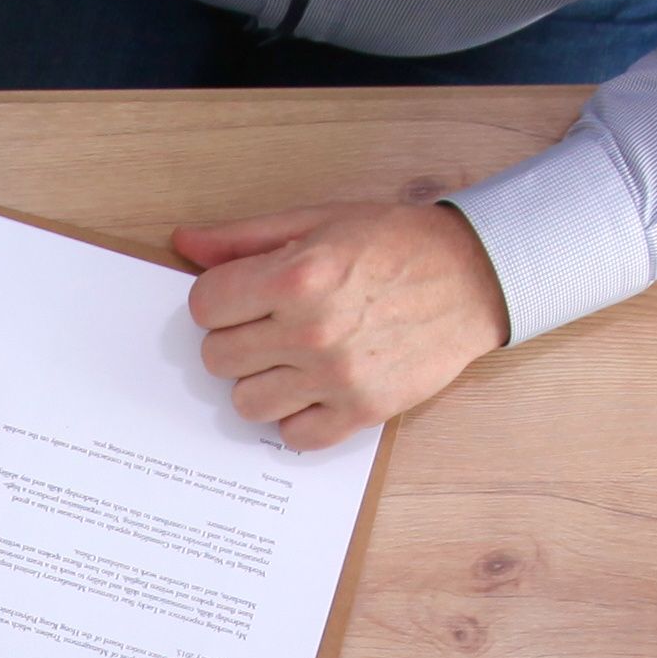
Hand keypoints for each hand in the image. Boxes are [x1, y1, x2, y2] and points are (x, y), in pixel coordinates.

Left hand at [173, 200, 511, 447]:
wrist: (472, 276)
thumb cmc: (394, 243)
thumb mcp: (317, 221)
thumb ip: (245, 238)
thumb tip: (184, 245)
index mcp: (295, 276)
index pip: (204, 306)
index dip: (218, 299)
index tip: (243, 296)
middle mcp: (311, 331)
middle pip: (217, 357)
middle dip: (235, 339)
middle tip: (269, 326)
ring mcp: (337, 377)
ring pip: (246, 403)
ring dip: (260, 381)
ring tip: (291, 359)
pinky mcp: (363, 411)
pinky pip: (294, 436)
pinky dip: (297, 418)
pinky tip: (313, 389)